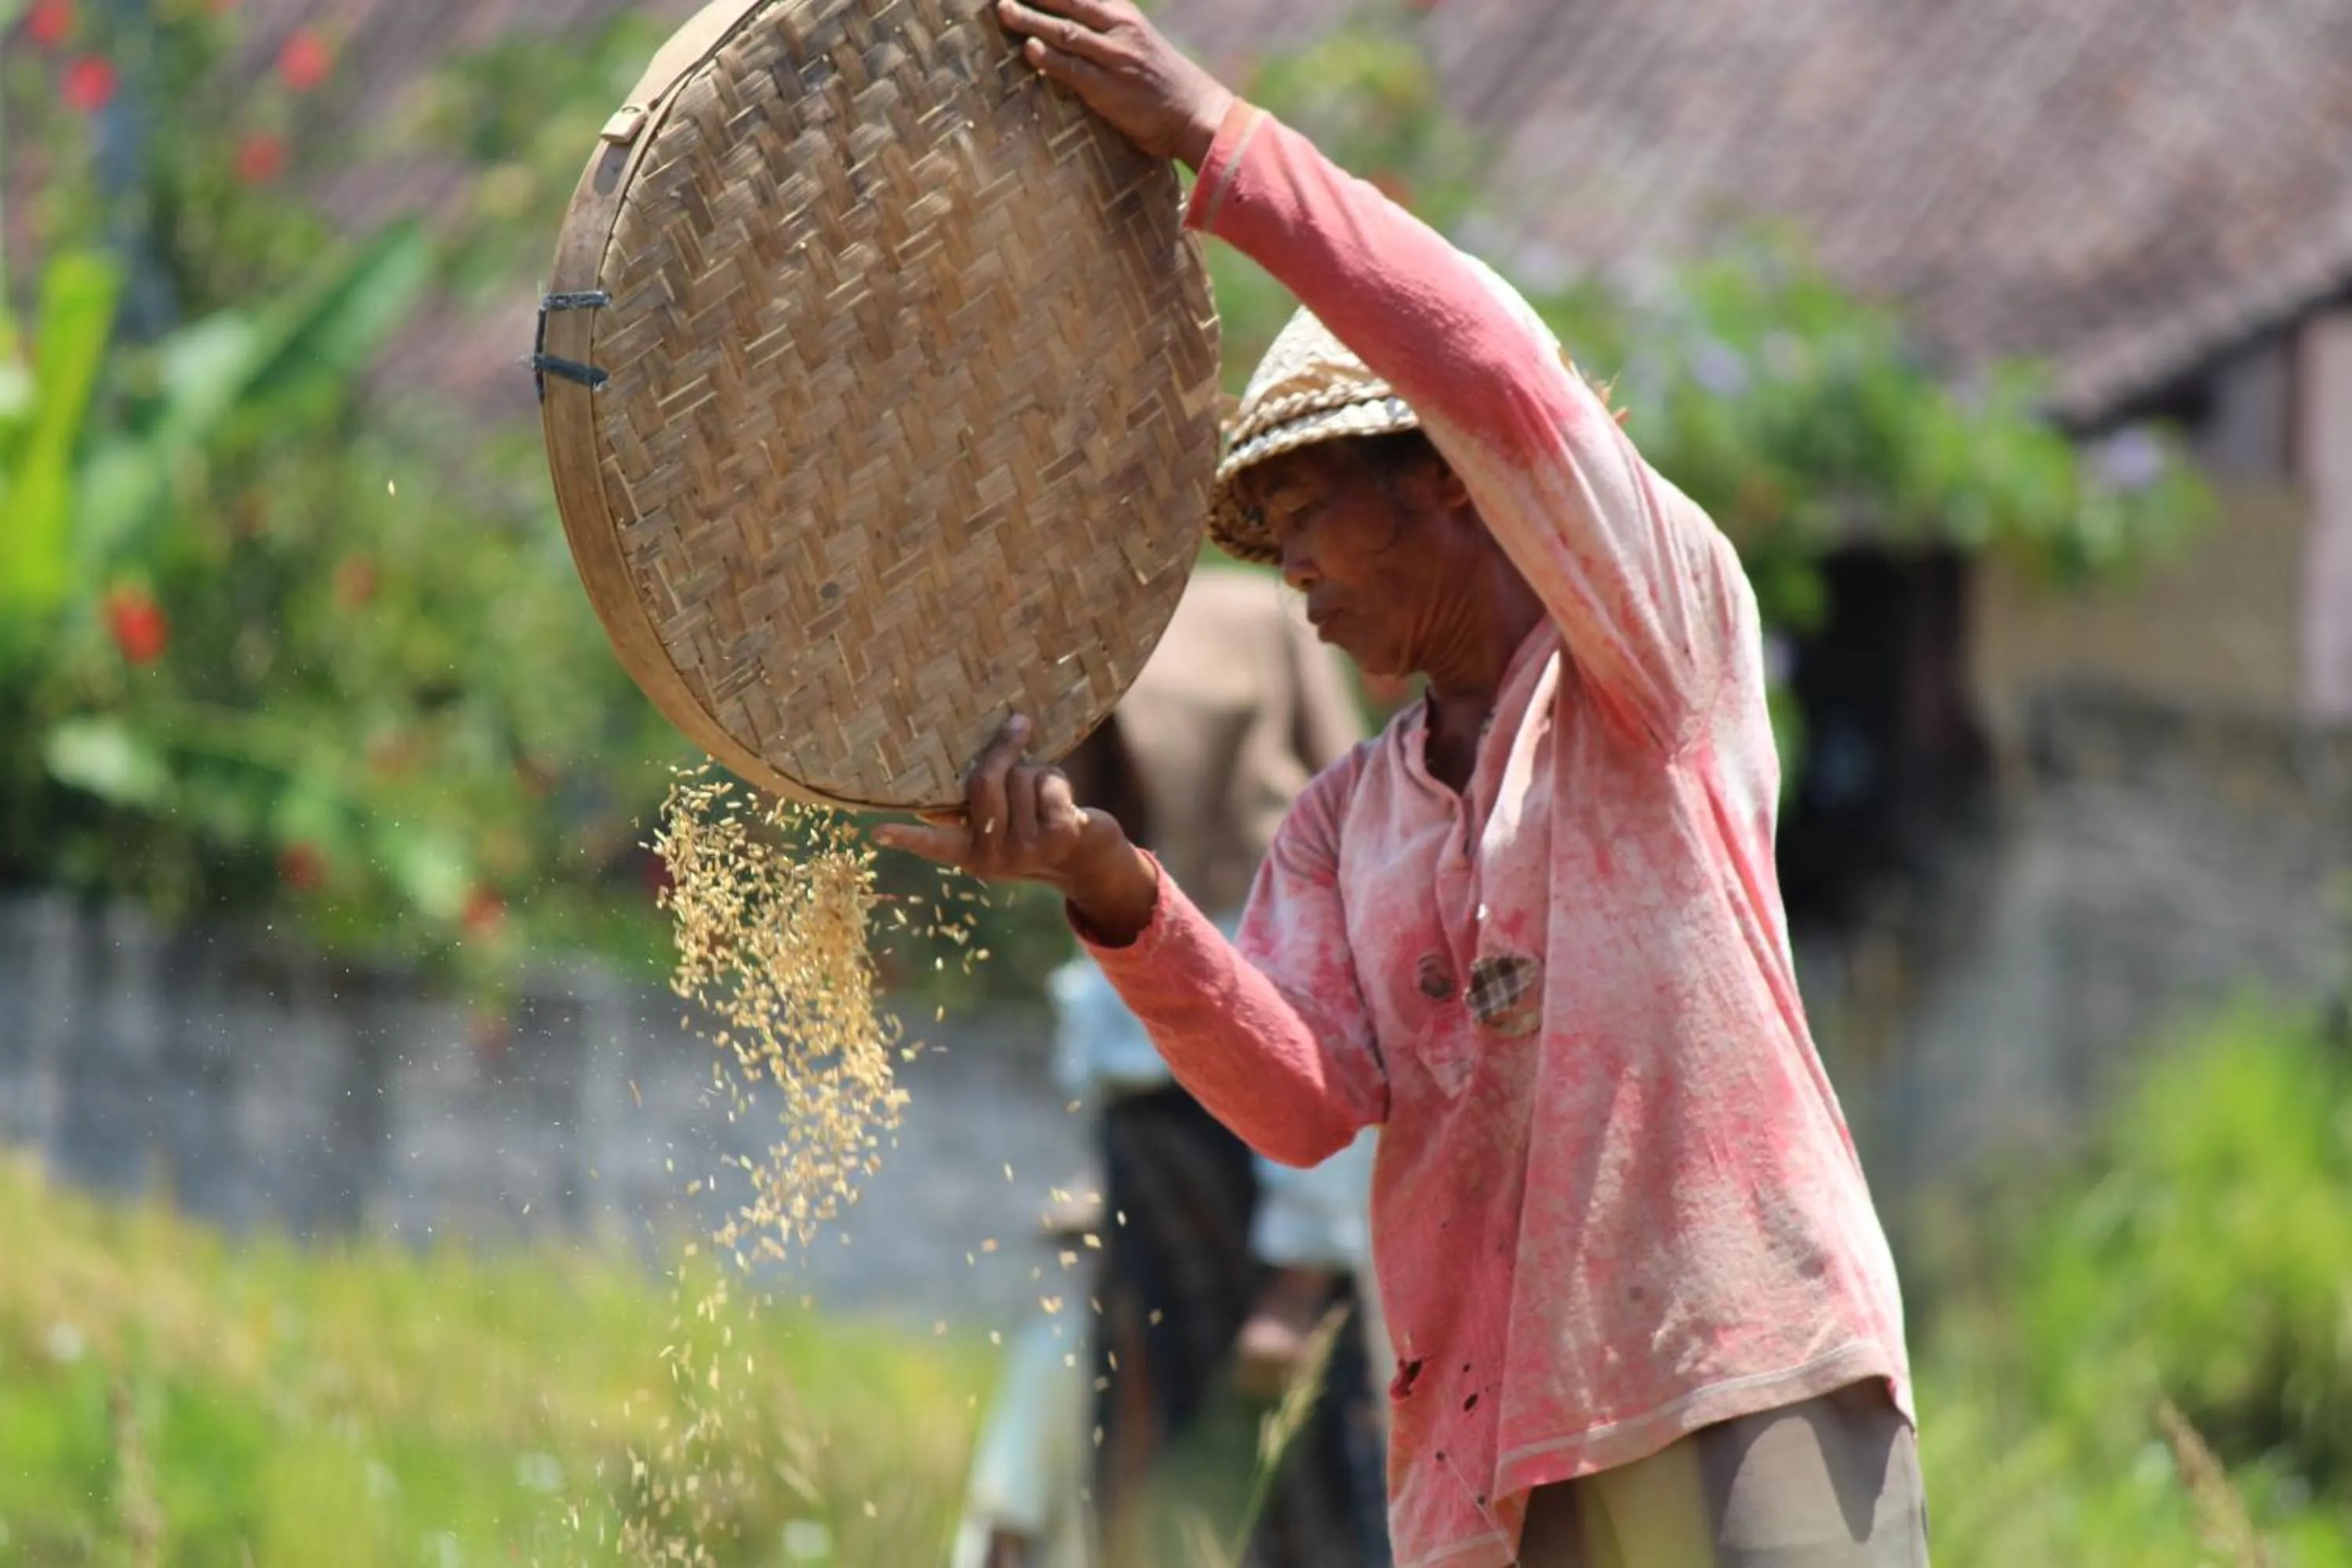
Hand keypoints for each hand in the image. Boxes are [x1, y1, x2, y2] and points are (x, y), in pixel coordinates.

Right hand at [872, 715, 1159, 941]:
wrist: (1092, 861)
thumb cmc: (1040, 828)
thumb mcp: (1004, 824)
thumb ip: (974, 810)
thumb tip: (927, 804)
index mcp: (971, 854)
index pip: (933, 844)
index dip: (906, 835)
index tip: (876, 831)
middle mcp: (993, 858)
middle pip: (984, 782)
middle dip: (1004, 749)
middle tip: (1017, 725)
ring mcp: (1025, 850)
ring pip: (1021, 776)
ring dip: (1039, 773)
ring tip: (1046, 796)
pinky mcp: (1058, 836)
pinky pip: (1047, 782)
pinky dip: (1059, 781)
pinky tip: (1067, 806)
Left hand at [993, 0, 1233, 167]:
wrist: (1198, 115)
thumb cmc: (1165, 85)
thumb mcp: (1140, 44)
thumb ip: (1108, 34)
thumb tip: (1069, 33)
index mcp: (1125, 16)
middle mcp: (1120, 29)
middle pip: (1069, 1)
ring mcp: (1115, 58)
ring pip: (1065, 31)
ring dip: (1030, 20)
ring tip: (1003, 11)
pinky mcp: (1109, 89)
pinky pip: (1073, 69)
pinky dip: (1049, 58)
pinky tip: (1030, 50)